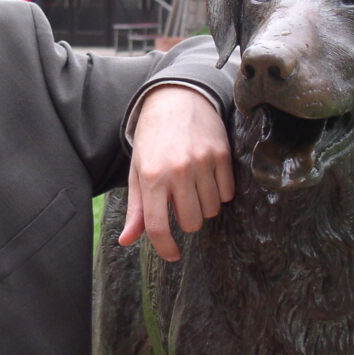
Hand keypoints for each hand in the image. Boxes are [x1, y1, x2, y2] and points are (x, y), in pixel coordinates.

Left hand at [119, 85, 233, 260]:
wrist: (177, 99)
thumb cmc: (153, 138)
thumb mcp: (138, 170)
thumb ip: (136, 209)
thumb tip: (126, 241)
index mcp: (151, 176)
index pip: (158, 226)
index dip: (165, 248)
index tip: (172, 255)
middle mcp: (177, 171)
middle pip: (191, 223)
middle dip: (186, 221)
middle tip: (180, 204)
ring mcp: (202, 162)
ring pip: (211, 210)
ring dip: (203, 207)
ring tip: (194, 188)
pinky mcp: (222, 155)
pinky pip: (227, 194)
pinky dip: (219, 193)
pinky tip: (208, 179)